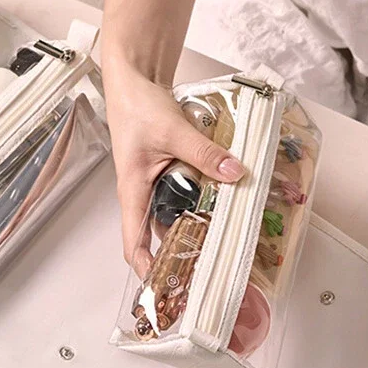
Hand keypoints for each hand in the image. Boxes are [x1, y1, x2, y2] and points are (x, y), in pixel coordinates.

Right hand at [102, 59, 245, 272]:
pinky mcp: (168, 174)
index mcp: (133, 193)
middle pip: (159, 236)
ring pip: (174, 217)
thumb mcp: (174, 131)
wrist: (134, 80)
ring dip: (195, 228)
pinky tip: (221, 205)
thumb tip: (234, 173)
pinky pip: (184, 197)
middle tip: (208, 269)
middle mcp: (143, 195)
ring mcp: (156, 185)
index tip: (166, 288)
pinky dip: (201, 203)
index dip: (147, 269)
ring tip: (221, 243)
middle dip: (180, 254)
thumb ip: (204, 153)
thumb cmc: (137, 107)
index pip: (133, 243)